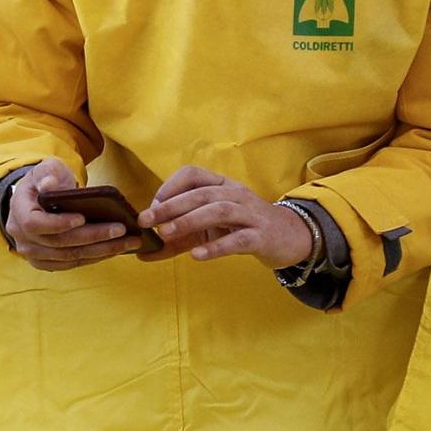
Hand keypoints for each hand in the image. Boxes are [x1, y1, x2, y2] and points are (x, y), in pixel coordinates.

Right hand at [1, 156, 140, 270]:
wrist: (39, 198)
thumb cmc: (46, 181)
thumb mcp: (45, 169)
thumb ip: (47, 174)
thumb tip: (50, 185)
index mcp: (18, 211)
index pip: (35, 223)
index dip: (58, 224)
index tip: (83, 217)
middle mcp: (21, 237)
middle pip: (58, 243)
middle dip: (92, 237)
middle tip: (121, 230)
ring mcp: (32, 253)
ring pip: (68, 257)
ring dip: (100, 251)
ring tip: (127, 241)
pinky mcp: (46, 262)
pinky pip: (71, 263)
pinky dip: (94, 257)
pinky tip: (115, 249)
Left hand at [145, 165, 316, 266]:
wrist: (289, 237)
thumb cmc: (242, 229)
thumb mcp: (208, 229)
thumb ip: (176, 240)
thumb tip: (141, 254)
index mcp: (222, 185)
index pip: (193, 174)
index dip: (170, 187)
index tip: (152, 206)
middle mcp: (236, 194)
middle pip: (202, 193)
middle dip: (171, 206)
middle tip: (146, 221)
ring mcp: (251, 214)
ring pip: (220, 211)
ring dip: (189, 220)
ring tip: (165, 233)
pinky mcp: (262, 236)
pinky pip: (238, 239)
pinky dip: (216, 247)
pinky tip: (196, 255)